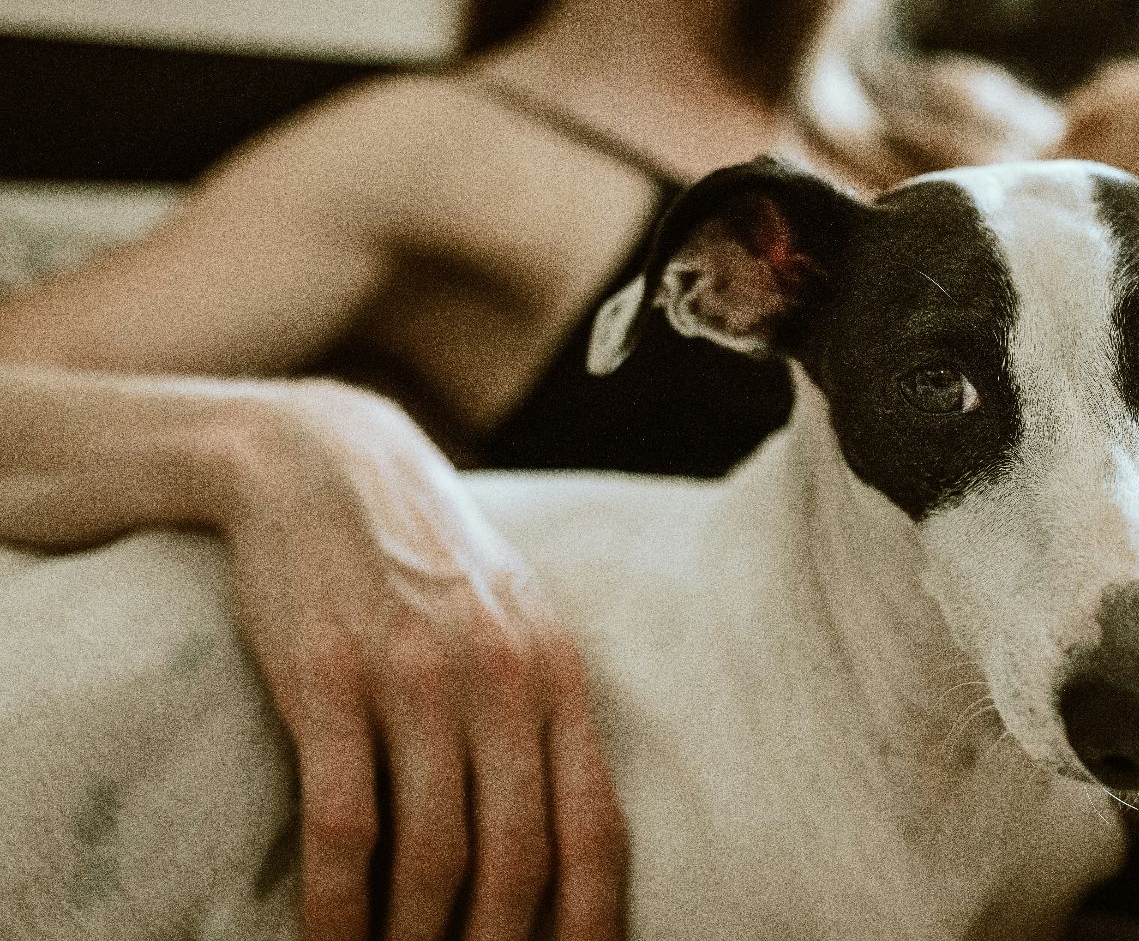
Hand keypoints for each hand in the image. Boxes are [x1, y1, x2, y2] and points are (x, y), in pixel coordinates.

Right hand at [217, 381, 626, 939]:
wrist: (325, 463)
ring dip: (413, 939)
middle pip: (518, 857)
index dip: (590, 921)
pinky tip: (327, 940)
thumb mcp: (512, 621)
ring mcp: (414, 677)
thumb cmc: (426, 561)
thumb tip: (560, 836)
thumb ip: (541, 714)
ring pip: (433, 853)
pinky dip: (336, 904)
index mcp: (557, 674)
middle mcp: (500, 678)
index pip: (595, 827)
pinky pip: (343, 822)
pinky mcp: (326, 678)